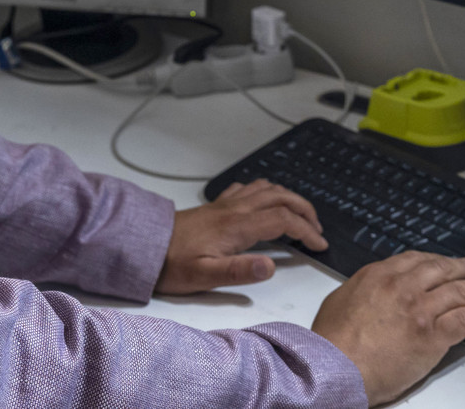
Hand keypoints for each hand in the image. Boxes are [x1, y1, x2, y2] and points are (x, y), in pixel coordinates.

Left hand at [155, 179, 328, 294]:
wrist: (145, 246)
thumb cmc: (172, 265)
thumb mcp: (205, 276)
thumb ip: (239, 271)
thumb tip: (270, 266)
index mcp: (237, 226)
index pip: (283, 221)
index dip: (307, 231)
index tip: (319, 245)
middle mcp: (234, 209)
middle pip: (281, 198)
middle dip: (305, 211)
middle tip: (318, 230)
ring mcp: (225, 204)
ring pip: (267, 189)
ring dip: (289, 198)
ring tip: (301, 215)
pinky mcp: (216, 205)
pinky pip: (248, 188)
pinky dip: (266, 191)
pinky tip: (265, 201)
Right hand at [311, 253, 464, 405]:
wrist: (335, 366)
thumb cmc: (333, 341)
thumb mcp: (341, 299)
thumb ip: (364, 289)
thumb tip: (373, 292)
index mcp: (379, 274)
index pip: (418, 259)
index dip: (439, 261)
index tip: (448, 264)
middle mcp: (402, 286)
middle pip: (443, 269)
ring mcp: (420, 308)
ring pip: (460, 291)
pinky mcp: (432, 334)